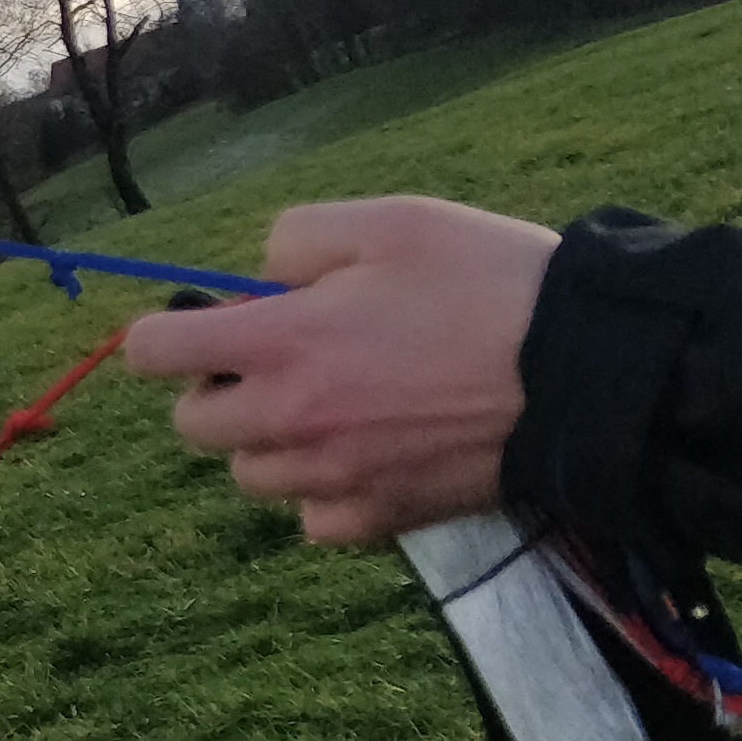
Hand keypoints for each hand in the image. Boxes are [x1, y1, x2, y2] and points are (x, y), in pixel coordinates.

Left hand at [119, 195, 559, 546]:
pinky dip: (324, 492)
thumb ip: (297, 241)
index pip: (153, 352)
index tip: (215, 322)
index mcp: (282, 343)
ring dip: (271, 443)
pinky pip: (313, 519)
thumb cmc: (491, 284)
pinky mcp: (381, 520)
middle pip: (193, 425)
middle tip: (284, 361)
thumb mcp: (391, 221)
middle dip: (221, 390)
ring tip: (338, 405)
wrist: (588, 372)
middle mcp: (292, 420)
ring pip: (251, 475)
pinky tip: (368, 453)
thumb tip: (259, 281)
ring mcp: (334, 478)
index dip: (170, 333)